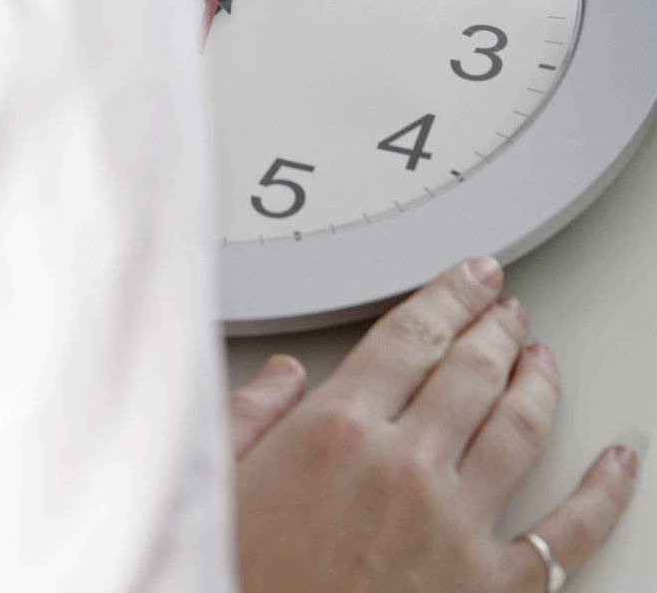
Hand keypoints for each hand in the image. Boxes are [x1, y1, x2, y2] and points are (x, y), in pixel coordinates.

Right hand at [234, 257, 638, 591]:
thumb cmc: (243, 579)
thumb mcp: (218, 482)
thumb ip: (249, 413)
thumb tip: (281, 373)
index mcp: (337, 429)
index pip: (412, 333)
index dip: (450, 294)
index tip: (470, 274)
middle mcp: (405, 467)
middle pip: (471, 369)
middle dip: (495, 325)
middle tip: (506, 306)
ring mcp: (454, 528)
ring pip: (519, 429)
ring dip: (538, 381)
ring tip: (542, 357)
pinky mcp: (487, 591)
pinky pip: (566, 535)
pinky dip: (603, 493)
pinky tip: (617, 464)